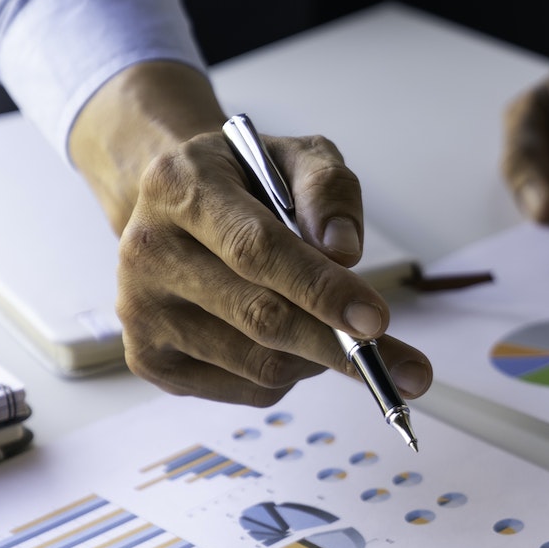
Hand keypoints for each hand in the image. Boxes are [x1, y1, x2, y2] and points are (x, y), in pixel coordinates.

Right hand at [70, 61, 431, 405]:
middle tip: (407, 368)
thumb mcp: (294, 156)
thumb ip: (328, 189)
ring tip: (329, 324)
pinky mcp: (148, 358)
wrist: (170, 205)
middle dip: (340, 345)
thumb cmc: (245, 182)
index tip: (377, 321)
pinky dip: (290, 375)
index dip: (321, 290)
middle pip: (260, 318)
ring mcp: (141, 311)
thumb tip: (345, 252)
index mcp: (180, 188)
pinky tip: (288, 339)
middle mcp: (147, 251)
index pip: (256, 249)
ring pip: (260, 364)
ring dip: (317, 356)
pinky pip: (246, 391)